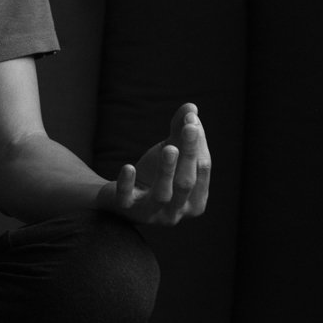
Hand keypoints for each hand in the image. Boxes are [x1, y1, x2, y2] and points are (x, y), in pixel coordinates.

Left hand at [107, 103, 210, 226]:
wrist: (120, 196)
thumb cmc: (154, 174)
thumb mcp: (170, 151)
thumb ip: (180, 131)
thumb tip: (192, 107)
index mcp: (195, 200)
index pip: (202, 170)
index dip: (198, 145)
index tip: (192, 120)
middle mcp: (177, 212)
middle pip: (186, 183)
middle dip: (188, 155)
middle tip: (188, 128)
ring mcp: (151, 214)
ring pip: (162, 194)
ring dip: (166, 171)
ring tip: (169, 148)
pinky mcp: (127, 210)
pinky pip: (127, 199)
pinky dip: (127, 183)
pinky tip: (128, 167)